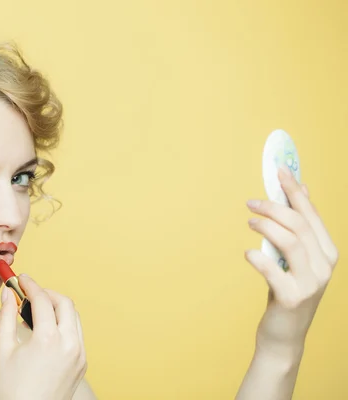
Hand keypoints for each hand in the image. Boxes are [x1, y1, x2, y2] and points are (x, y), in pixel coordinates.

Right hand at [0, 275, 86, 399]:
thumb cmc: (13, 389)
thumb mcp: (2, 349)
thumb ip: (6, 317)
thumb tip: (8, 294)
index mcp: (48, 339)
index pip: (42, 299)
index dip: (30, 285)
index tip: (21, 279)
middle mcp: (69, 344)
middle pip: (65, 303)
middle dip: (48, 293)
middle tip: (30, 294)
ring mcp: (79, 354)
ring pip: (74, 317)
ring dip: (58, 308)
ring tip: (37, 313)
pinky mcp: (83, 363)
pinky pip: (77, 334)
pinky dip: (64, 325)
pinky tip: (47, 331)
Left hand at [245, 164, 338, 355]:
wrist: (284, 335)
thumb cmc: (286, 290)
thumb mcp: (296, 259)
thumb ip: (298, 230)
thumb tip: (297, 192)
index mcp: (327, 251)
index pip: (311, 214)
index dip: (294, 190)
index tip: (279, 171)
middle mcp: (324, 266)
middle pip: (299, 224)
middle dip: (274, 206)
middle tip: (251, 202)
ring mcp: (311, 283)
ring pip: (290, 241)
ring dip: (266, 226)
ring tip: (249, 222)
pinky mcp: (292, 298)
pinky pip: (273, 271)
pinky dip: (258, 259)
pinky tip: (248, 254)